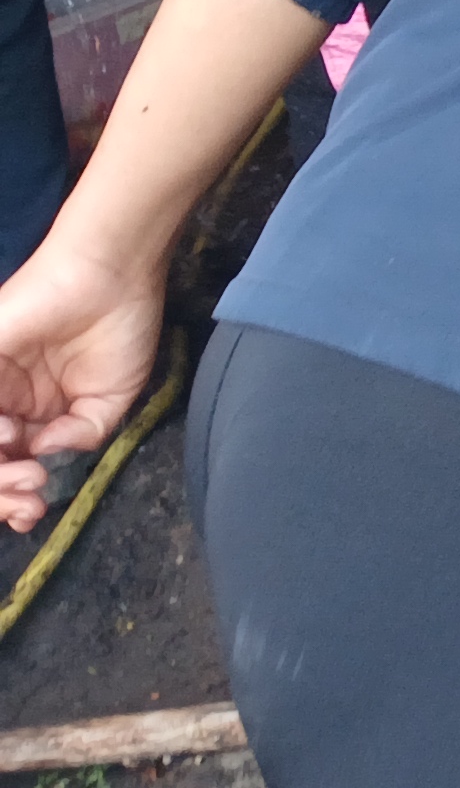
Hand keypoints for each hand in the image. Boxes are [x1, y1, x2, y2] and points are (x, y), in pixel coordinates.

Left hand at [0, 241, 163, 532]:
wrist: (114, 275)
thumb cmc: (120, 327)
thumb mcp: (113, 399)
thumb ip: (83, 435)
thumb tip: (45, 456)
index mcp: (32, 412)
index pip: (11, 463)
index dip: (15, 495)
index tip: (34, 512)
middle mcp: (4, 401)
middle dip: (4, 491)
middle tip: (31, 500)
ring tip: (28, 475)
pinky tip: (12, 435)